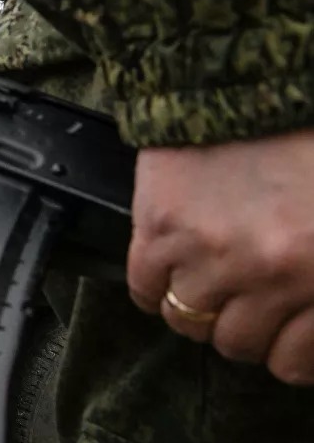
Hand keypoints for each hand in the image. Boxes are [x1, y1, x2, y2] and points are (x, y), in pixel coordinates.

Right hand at [126, 127, 313, 384]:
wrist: (250, 81)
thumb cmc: (304, 145)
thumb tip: (303, 334)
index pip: (294, 361)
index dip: (286, 352)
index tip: (282, 334)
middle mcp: (271, 270)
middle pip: (238, 343)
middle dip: (241, 326)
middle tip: (245, 298)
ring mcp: (212, 251)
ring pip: (188, 320)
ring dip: (196, 305)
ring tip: (206, 278)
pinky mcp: (161, 227)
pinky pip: (144, 289)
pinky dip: (152, 286)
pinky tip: (169, 266)